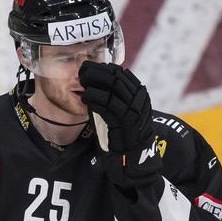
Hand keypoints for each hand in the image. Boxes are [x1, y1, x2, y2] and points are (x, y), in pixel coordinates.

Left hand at [79, 61, 161, 185]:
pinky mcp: (125, 121)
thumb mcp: (120, 109)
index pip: (122, 74)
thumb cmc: (122, 131)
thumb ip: (113, 95)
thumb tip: (95, 78)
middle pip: (116, 78)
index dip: (104, 68)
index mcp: (140, 94)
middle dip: (97, 72)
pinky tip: (85, 98)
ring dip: (94, 83)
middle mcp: (139, 99)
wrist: (131, 153)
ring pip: (113, 89)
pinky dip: (95, 99)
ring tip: (82, 82)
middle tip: (82, 71)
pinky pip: (108, 105)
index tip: (90, 67)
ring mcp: (133, 109)